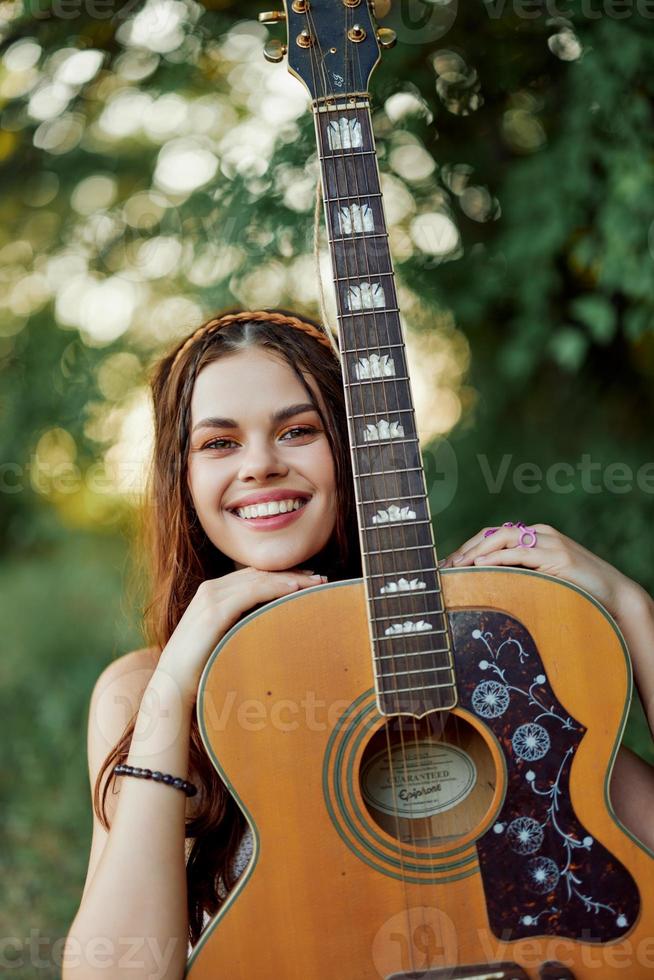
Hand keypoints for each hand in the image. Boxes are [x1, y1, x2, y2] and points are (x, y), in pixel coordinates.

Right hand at [156, 566, 326, 705]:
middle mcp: (211, 589)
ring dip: (290, 579)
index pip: (254, 576)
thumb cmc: (200, 665)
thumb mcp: (223, 637)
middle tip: (320, 578)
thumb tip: (269, 626)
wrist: (172, 684)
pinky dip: (276, 588)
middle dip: (291, 574)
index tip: (308, 580)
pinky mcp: (213, 611)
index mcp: (212, 592)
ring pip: (258, 579)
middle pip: (259, 573)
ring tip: (315, 583)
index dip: (282, 575)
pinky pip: (251, 593)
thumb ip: (240, 624)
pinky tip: (295, 590)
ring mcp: (211, 598)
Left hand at [439, 522, 641, 621]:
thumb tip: (486, 585)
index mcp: (535, 536)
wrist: (615, 595)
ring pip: (504, 538)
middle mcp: (540, 533)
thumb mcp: (543, 579)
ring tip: (458, 565)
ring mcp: (550, 542)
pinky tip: (481, 565)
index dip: (469, 546)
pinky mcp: (558, 556)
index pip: (494, 535)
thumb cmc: (578, 590)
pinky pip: (521, 553)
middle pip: (494, 533)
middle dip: (467, 547)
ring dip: (477, 550)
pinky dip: (498, 558)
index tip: (448, 563)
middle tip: (446, 565)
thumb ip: (520, 574)